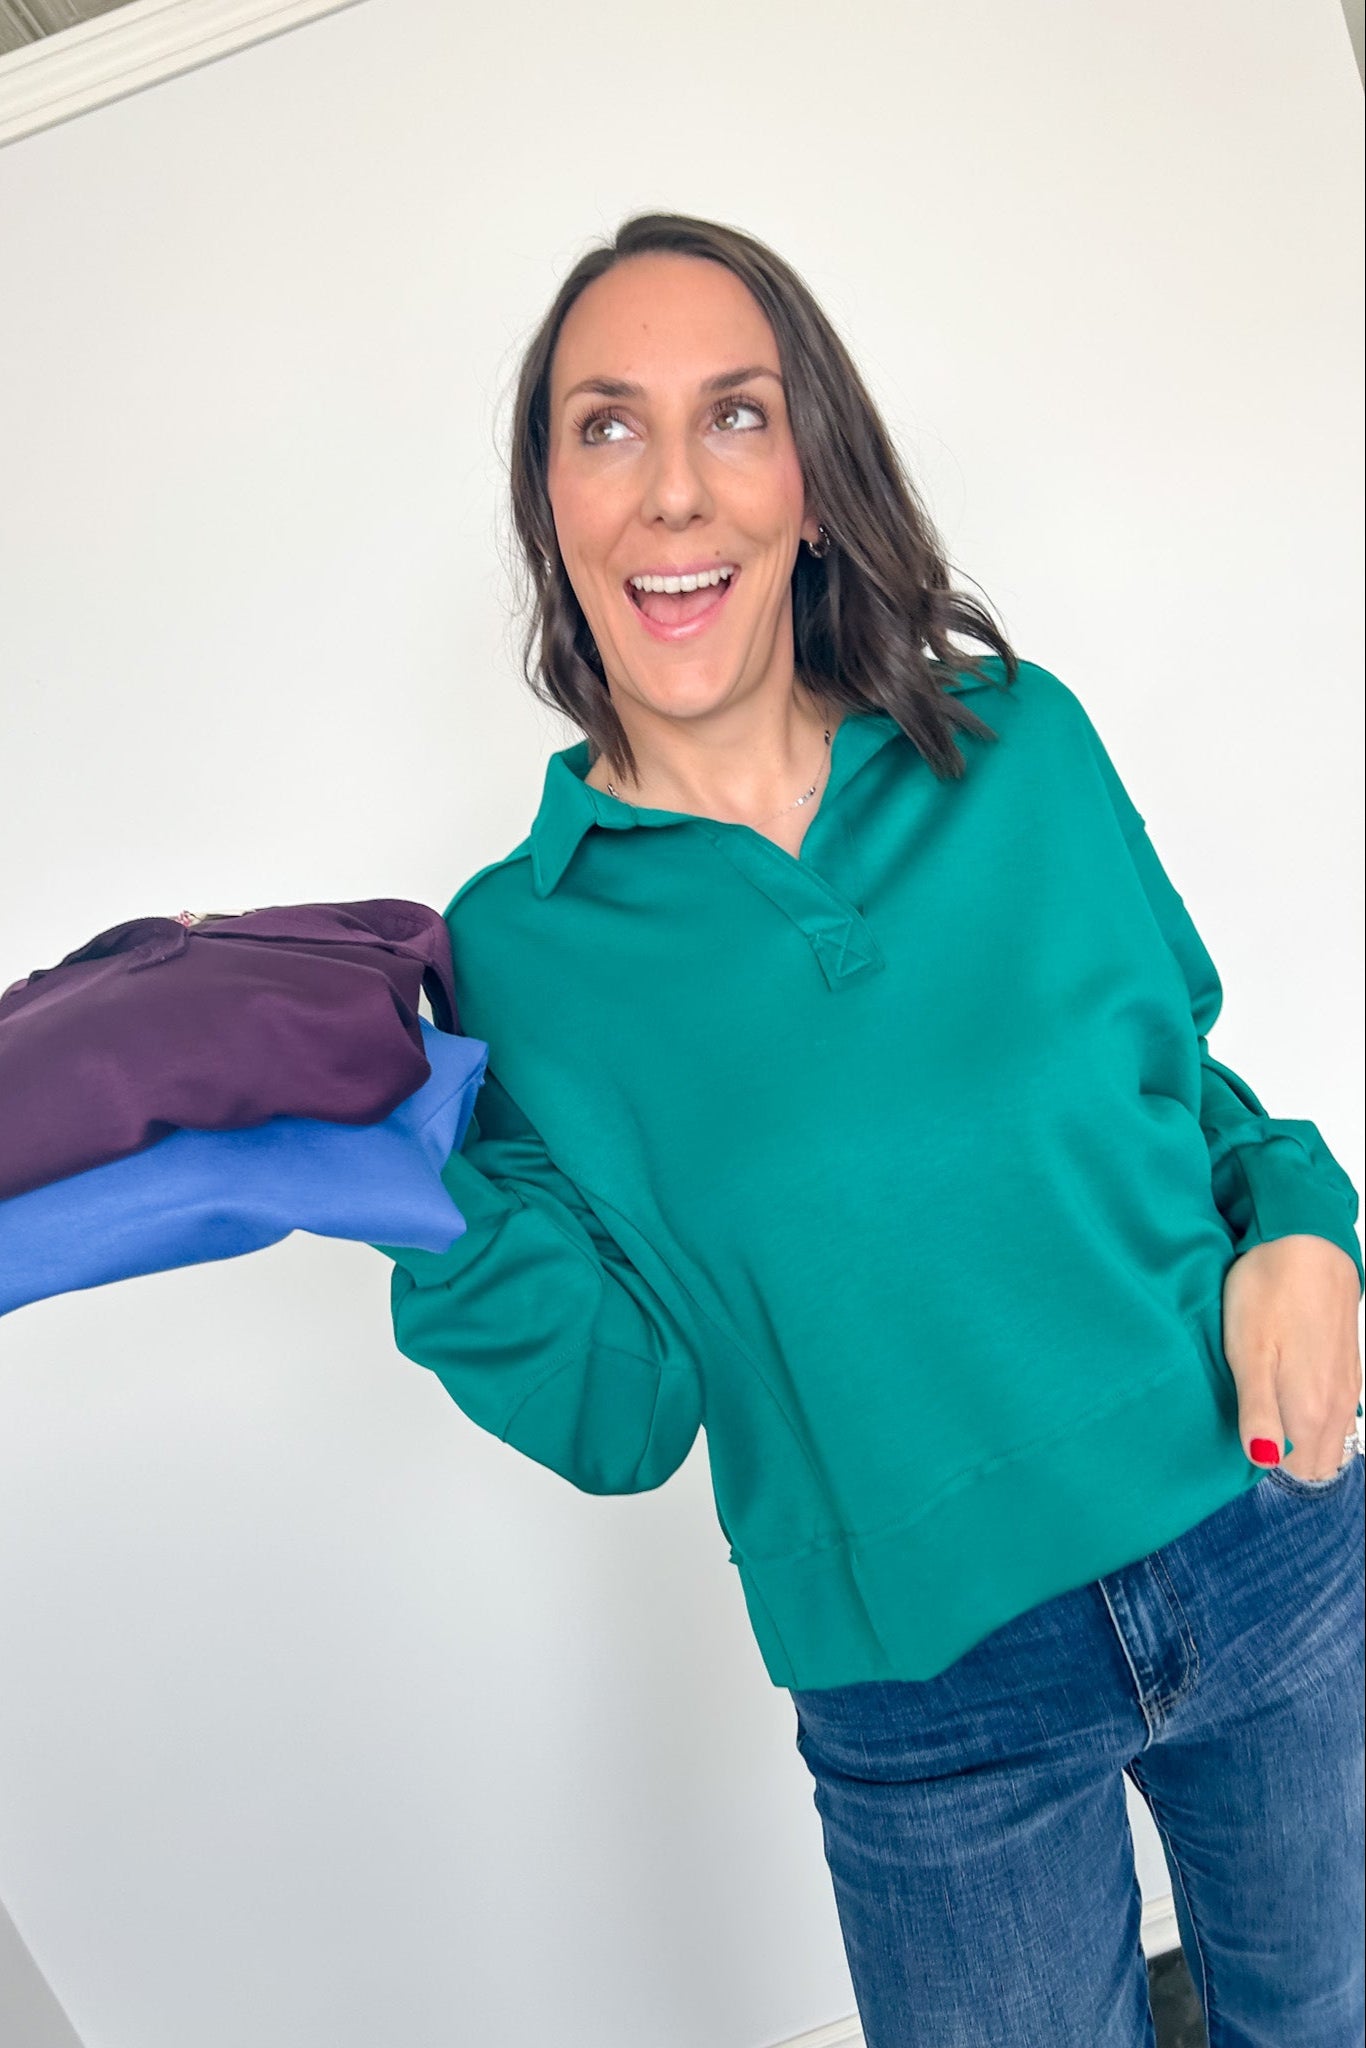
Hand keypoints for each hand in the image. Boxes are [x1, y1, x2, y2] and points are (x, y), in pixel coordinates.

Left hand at [1222, 1235, 1363, 1478]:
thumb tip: (1264, 1461)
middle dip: (1290, 1457)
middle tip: (1254, 1425)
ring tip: (1268, 1408)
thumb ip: (1258, 1413)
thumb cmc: (1269, 1294)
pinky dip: (1317, 1416)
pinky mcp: (1349, 1368)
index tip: (1244, 1439)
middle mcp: (1338, 1407)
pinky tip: (1290, 1390)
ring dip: (1304, 1437)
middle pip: (1319, 1461)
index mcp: (1311, 1412)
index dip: (1269, 1463)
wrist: (1307, 1244)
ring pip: (1333, 1438)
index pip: (1300, 1471)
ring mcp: (1348, 1387)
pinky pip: (1340, 1414)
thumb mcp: (1248, 1354)